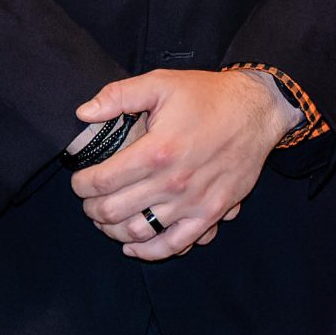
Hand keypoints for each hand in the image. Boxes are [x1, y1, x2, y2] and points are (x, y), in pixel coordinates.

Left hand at [70, 69, 298, 259]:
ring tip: (107, 219)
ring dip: (114, 230)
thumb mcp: (161, 83)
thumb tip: (83, 114)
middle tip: (89, 200)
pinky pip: (174, 245)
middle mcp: (173, 182)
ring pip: (139, 233)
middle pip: (114, 211)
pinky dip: (149, 251)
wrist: (256, 110)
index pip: (103, 181)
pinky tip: (133, 245)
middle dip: (92, 208)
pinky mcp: (211, 213)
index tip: (79, 181)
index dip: (82, 185)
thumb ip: (118, 96)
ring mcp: (193, 203)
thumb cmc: (207, 96)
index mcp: (157, 151)